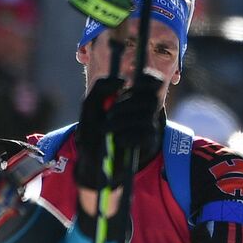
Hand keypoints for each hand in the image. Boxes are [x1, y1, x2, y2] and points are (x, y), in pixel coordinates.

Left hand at [74, 73, 164, 190]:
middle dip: (126, 104)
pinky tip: (117, 141)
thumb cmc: (91, 133)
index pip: (153, 81)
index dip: (148, 80)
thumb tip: (123, 81)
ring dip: (121, 121)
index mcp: (134, 98)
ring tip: (105, 130)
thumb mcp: (89, 107)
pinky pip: (144, 134)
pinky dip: (126, 136)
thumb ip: (101, 88)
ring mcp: (149, 127)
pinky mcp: (149, 143)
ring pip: (145, 117)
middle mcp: (145, 110)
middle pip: (150, 99)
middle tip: (109, 113)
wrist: (93, 163)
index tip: (131, 83)